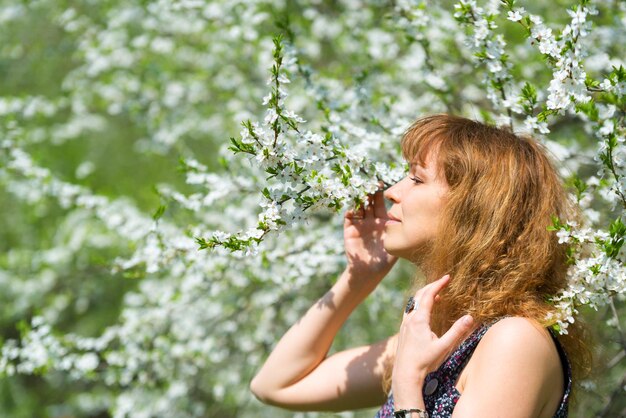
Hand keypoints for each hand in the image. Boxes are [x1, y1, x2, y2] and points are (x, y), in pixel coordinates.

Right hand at [344, 188, 396, 280]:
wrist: (368, 273)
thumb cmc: (385, 261)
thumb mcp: (395, 244)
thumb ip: (400, 232)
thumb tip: (411, 218)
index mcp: (383, 221)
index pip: (380, 203)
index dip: (380, 193)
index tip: (381, 183)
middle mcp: (371, 220)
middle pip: (368, 202)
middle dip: (368, 192)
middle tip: (369, 183)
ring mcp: (360, 224)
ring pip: (358, 207)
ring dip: (358, 199)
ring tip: (359, 192)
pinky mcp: (349, 230)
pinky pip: (348, 218)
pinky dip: (349, 212)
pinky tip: (351, 208)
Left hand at [392, 275, 473, 402]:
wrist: (405, 373)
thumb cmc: (424, 362)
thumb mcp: (444, 347)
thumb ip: (457, 332)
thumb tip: (470, 318)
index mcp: (419, 319)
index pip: (429, 295)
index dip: (438, 284)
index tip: (447, 277)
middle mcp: (410, 318)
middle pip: (419, 295)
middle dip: (432, 286)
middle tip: (443, 281)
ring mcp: (405, 323)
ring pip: (413, 302)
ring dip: (425, 295)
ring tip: (438, 295)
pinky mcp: (403, 329)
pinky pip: (410, 310)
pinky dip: (419, 304)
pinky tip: (426, 311)